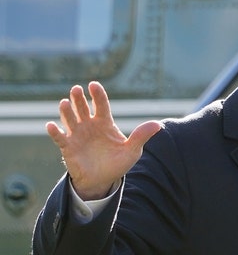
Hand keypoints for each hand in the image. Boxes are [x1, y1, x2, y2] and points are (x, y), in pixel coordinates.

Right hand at [46, 81, 161, 199]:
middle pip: (83, 108)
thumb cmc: (117, 163)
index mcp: (105, 123)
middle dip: (79, 98)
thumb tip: (158, 125)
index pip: (101, 105)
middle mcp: (89, 125)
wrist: (102, 180)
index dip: (97, 95)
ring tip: (65, 102)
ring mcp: (77, 135)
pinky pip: (60, 138)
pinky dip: (55, 132)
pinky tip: (52, 125)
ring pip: (70, 119)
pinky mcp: (68, 147)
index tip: (94, 84)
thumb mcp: (132, 150)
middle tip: (77, 89)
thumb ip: (141, 136)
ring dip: (66, 111)